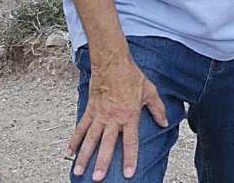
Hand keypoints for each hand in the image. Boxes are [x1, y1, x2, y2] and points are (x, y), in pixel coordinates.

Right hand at [70, 54, 167, 179]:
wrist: (112, 62)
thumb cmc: (131, 76)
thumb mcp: (150, 91)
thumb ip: (157, 108)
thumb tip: (164, 121)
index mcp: (129, 116)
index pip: (130, 142)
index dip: (130, 159)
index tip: (128, 174)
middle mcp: (113, 119)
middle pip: (106, 145)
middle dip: (101, 163)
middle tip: (97, 179)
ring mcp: (99, 115)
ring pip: (90, 139)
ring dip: (84, 156)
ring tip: (79, 171)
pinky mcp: (90, 110)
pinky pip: (81, 127)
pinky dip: (74, 140)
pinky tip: (69, 152)